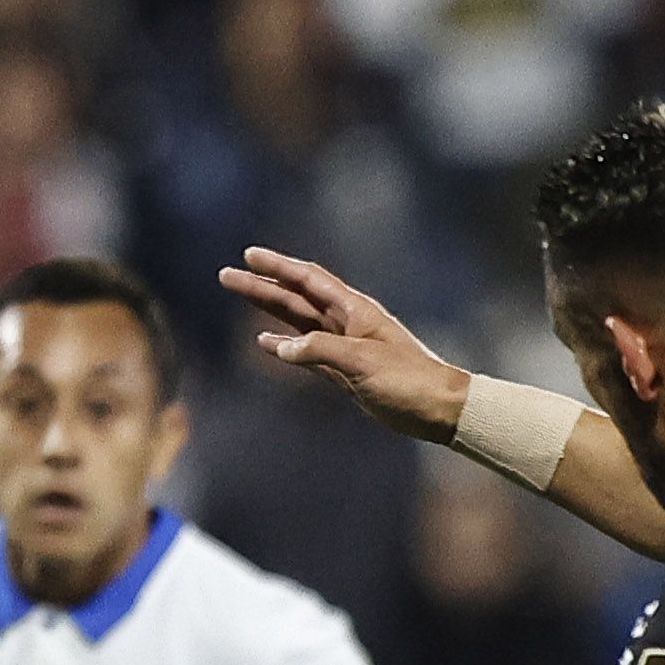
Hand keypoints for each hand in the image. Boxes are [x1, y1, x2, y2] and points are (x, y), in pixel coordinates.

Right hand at [218, 247, 471, 442]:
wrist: (437, 408)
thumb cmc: (409, 380)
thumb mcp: (363, 362)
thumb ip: (321, 350)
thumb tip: (281, 346)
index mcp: (354, 311)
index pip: (308, 280)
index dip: (278, 267)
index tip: (250, 256)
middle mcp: (346, 323)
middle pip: (295, 297)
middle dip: (261, 286)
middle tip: (226, 275)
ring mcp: (343, 346)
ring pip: (296, 322)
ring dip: (267, 310)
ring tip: (240, 296)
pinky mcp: (343, 371)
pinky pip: (305, 353)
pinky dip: (283, 346)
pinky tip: (265, 343)